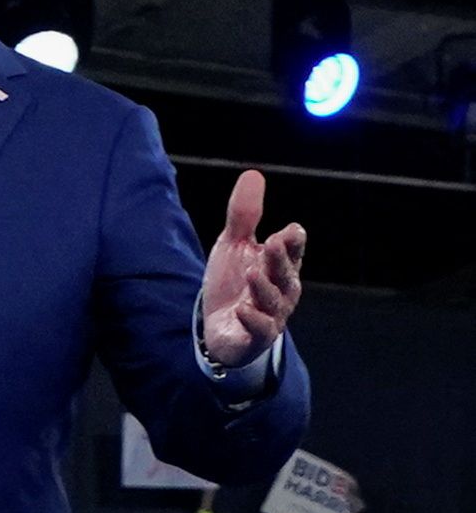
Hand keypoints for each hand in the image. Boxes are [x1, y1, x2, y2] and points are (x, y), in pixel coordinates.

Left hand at [200, 170, 304, 366]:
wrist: (219, 327)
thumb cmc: (234, 283)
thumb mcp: (234, 245)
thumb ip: (243, 215)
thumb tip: (253, 174)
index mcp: (280, 267)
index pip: (292, 251)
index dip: (292, 242)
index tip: (291, 230)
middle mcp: (282, 291)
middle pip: (285, 274)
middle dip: (280, 259)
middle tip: (272, 243)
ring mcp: (271, 316)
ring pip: (273, 302)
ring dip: (264, 288)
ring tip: (253, 273)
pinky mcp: (255, 337)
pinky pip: (260, 331)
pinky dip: (254, 321)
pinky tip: (243, 310)